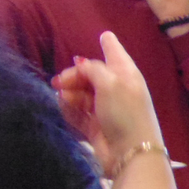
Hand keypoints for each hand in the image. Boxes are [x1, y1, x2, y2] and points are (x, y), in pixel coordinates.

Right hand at [50, 31, 164, 177]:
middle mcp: (118, 90)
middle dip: (75, 75)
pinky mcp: (96, 127)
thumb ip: (93, 68)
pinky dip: (70, 109)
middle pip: (92, 75)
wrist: (130, 154)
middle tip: (59, 81)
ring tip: (62, 96)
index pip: (116, 55)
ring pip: (82, 94)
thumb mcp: (110, 82)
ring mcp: (106, 110)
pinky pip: (78, 113)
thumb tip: (81, 64)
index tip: (105, 34)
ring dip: (70, 93)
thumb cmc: (124, 112)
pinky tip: (63, 106)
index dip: (110, 44)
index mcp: (127, 75)